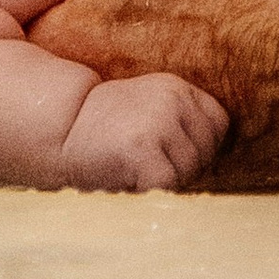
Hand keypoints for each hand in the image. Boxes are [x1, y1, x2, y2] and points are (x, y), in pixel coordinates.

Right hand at [57, 71, 229, 190]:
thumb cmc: (108, 128)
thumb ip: (182, 119)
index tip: (169, 151)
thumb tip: (218, 153)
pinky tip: (130, 179)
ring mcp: (158, 123)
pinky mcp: (142, 149)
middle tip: (148, 163)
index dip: (200, 145)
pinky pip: (169, 184)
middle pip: (207, 151)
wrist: (60, 130)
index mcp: (176, 87)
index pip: (218, 124)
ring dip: (167, 180)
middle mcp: (171, 100)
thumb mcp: (148, 107)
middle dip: (184, 166)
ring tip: (136, 169)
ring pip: (190, 171)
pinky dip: (152, 191)